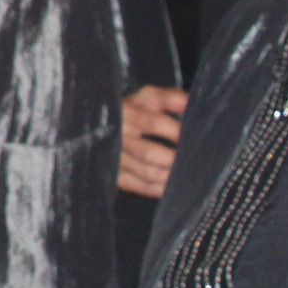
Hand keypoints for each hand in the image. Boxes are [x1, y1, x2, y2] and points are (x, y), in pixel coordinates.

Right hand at [119, 84, 188, 198]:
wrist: (93, 123)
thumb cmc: (131, 111)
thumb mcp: (146, 98)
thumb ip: (170, 98)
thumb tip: (192, 104)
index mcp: (126, 112)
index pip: (154, 123)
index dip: (176, 132)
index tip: (195, 138)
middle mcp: (117, 135)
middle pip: (149, 152)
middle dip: (174, 159)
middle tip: (194, 162)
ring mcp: (113, 156)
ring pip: (145, 172)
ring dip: (168, 176)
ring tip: (186, 175)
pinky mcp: (112, 173)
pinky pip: (137, 185)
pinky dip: (157, 188)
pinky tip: (170, 186)